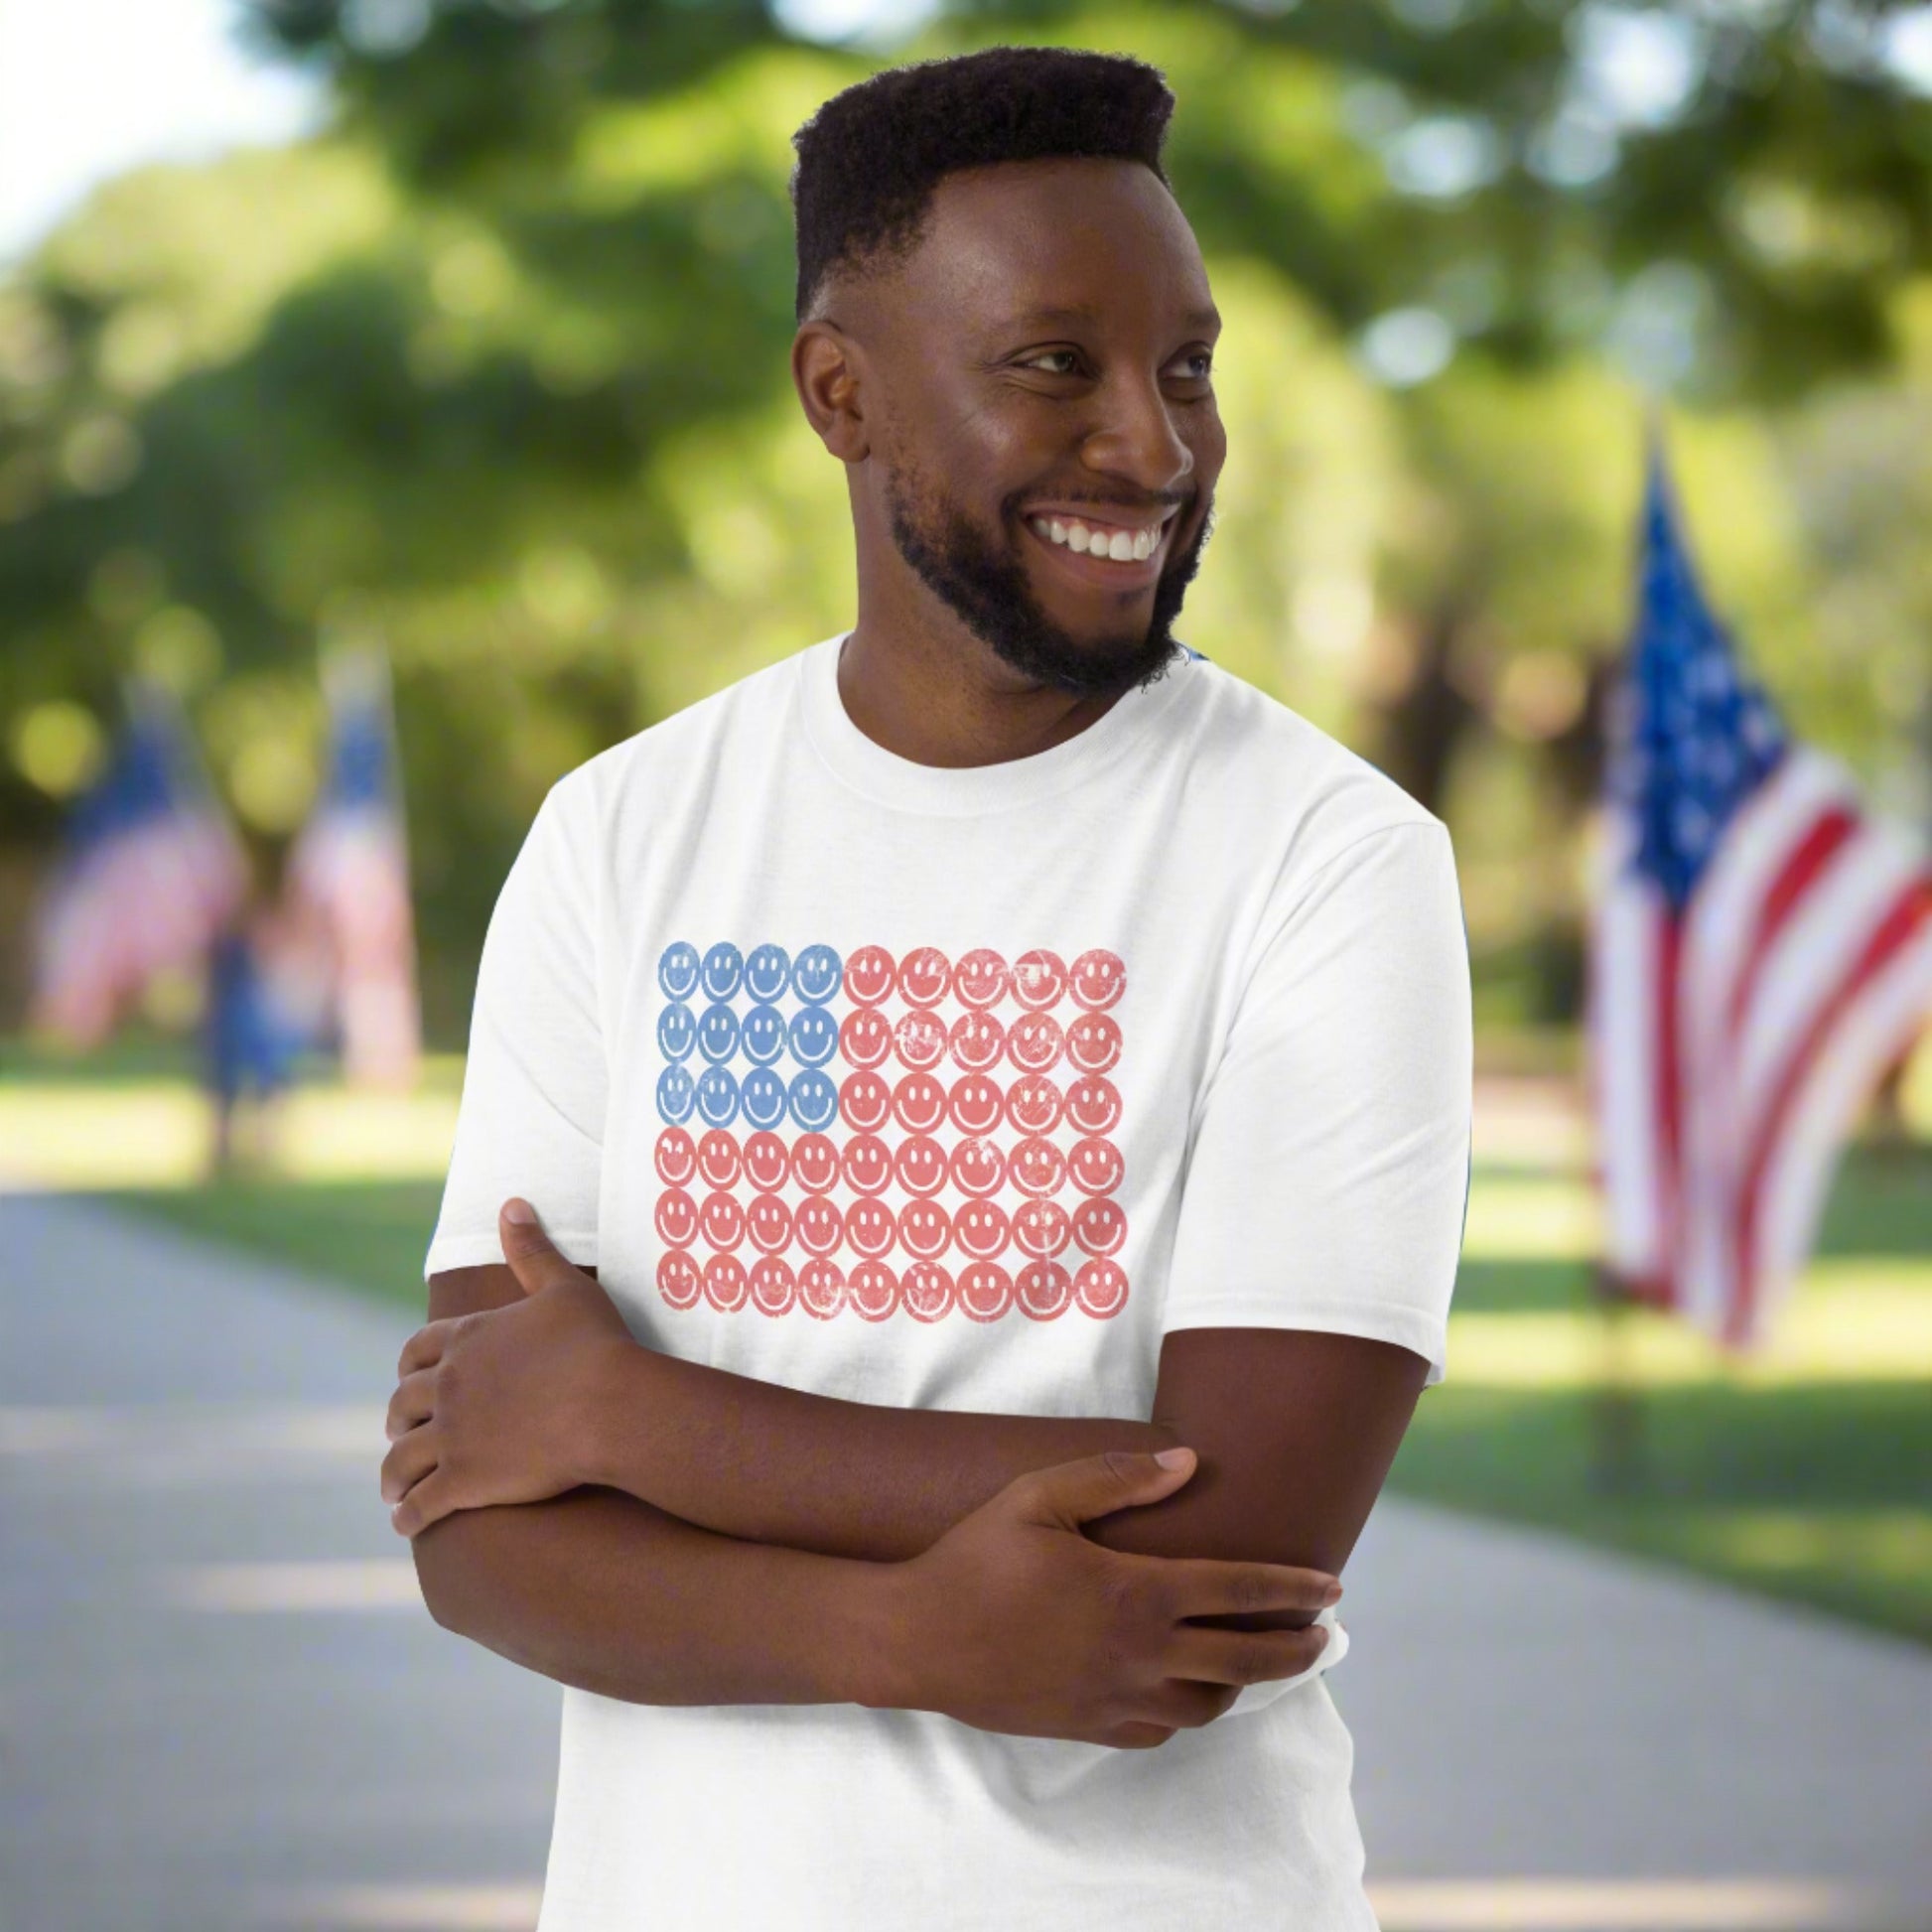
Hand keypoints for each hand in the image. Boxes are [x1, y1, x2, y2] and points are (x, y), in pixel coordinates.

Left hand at [381, 1199, 637, 1536]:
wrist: (610, 1404)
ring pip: (402, 1457)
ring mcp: (452, 1434)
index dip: (410, 1367)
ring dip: (393, 1474)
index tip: (410, 1378)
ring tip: (394, 1488)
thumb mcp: (563, 1286)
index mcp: (466, 1338)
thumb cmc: (595, 1344)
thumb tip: (510, 1203)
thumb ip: (531, 1248)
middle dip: (400, 1419)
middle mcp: (449, 1385)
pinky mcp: (463, 1479)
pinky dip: (409, 1513)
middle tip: (402, 1432)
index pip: (417, 1350)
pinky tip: (408, 1521)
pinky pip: (421, 1502)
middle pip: (404, 1403)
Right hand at [878, 1448, 1338, 1748]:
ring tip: (1257, 1658)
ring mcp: (1116, 1698)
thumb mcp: (1038, 1495)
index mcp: (1135, 1593)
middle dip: (1295, 1647)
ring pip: (1208, 1704)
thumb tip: (1187, 1462)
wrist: (917, 1641)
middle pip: (1245, 1661)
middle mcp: (1139, 1654)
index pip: (1240, 1591)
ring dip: (1243, 1682)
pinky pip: (1162, 1730)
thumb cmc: (975, 1559)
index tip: (1332, 1587)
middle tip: (1323, 1634)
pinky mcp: (1089, 1726)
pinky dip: (1190, 1711)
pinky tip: (1188, 1691)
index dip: (1293, 1589)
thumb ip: (1115, 1475)